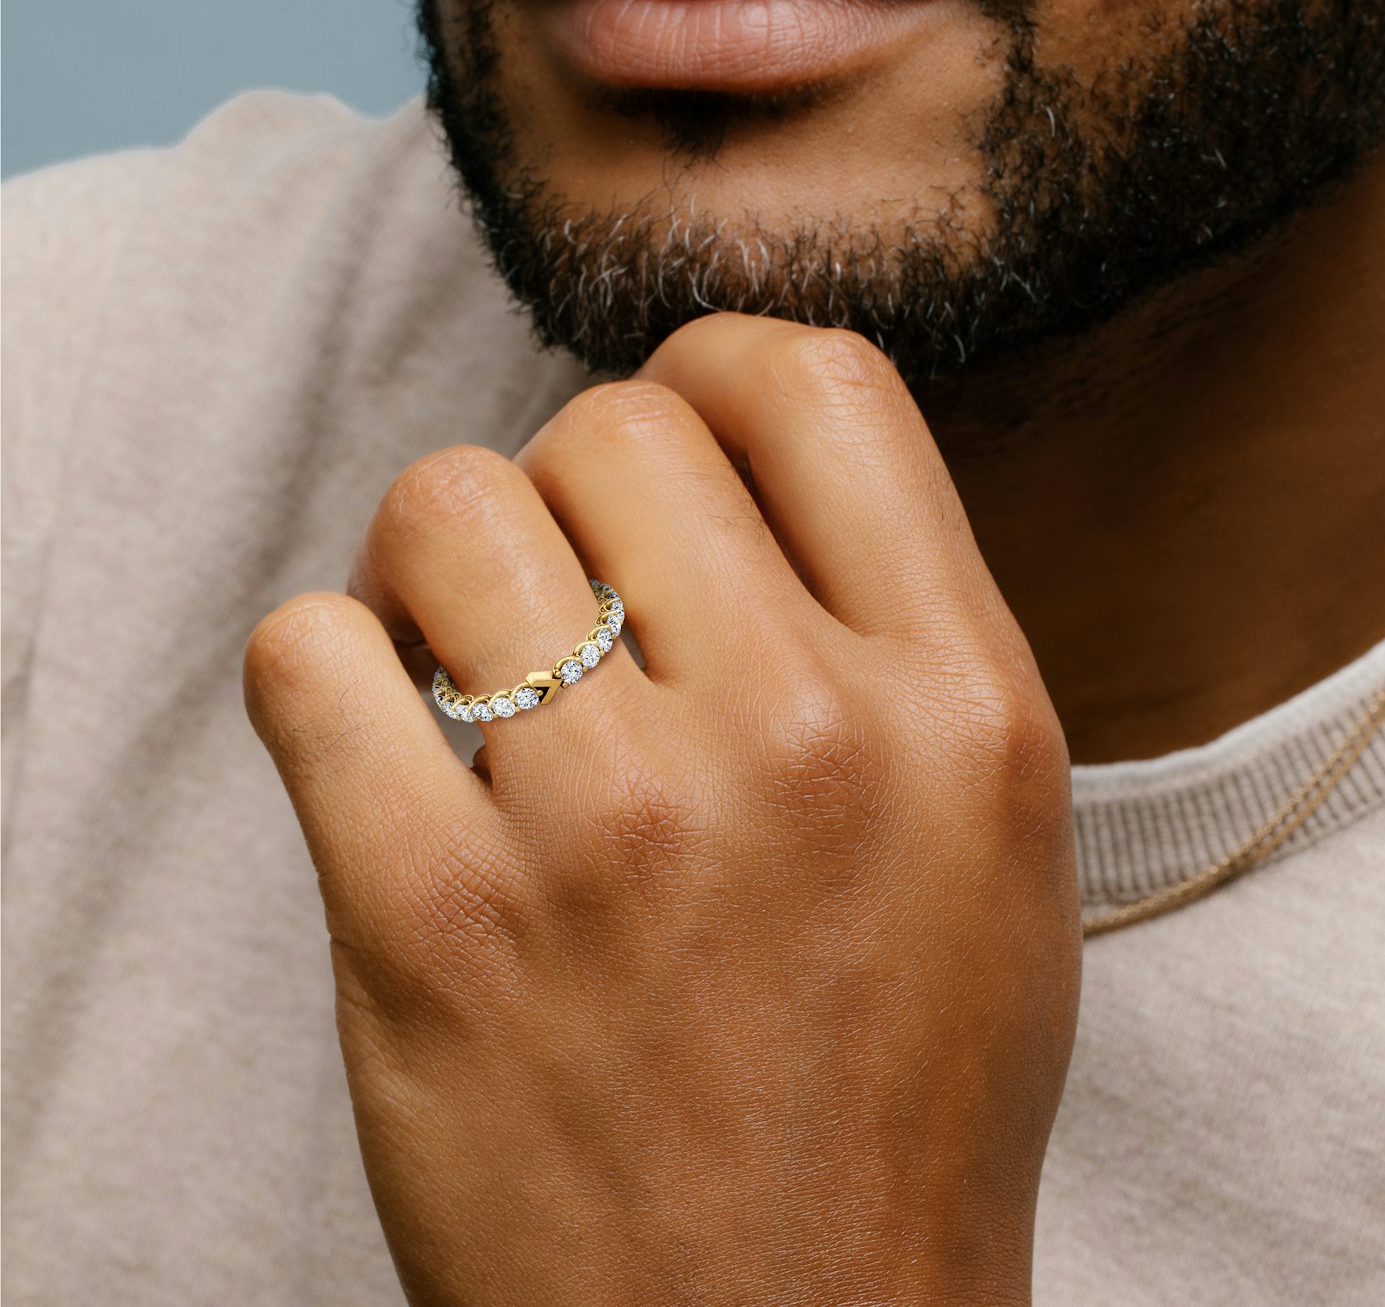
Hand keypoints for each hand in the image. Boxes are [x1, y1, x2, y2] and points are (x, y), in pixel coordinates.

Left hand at [244, 313, 1080, 1306]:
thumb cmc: (899, 1093)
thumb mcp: (991, 839)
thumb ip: (887, 629)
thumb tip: (732, 467)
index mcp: (962, 708)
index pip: (819, 385)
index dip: (715, 374)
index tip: (668, 443)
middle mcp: (801, 741)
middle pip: (611, 425)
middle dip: (568, 485)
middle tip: (565, 593)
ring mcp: (611, 829)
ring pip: (446, 507)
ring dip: (436, 567)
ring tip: (465, 666)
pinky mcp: (429, 924)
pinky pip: (311, 655)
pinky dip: (329, 672)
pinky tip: (384, 747)